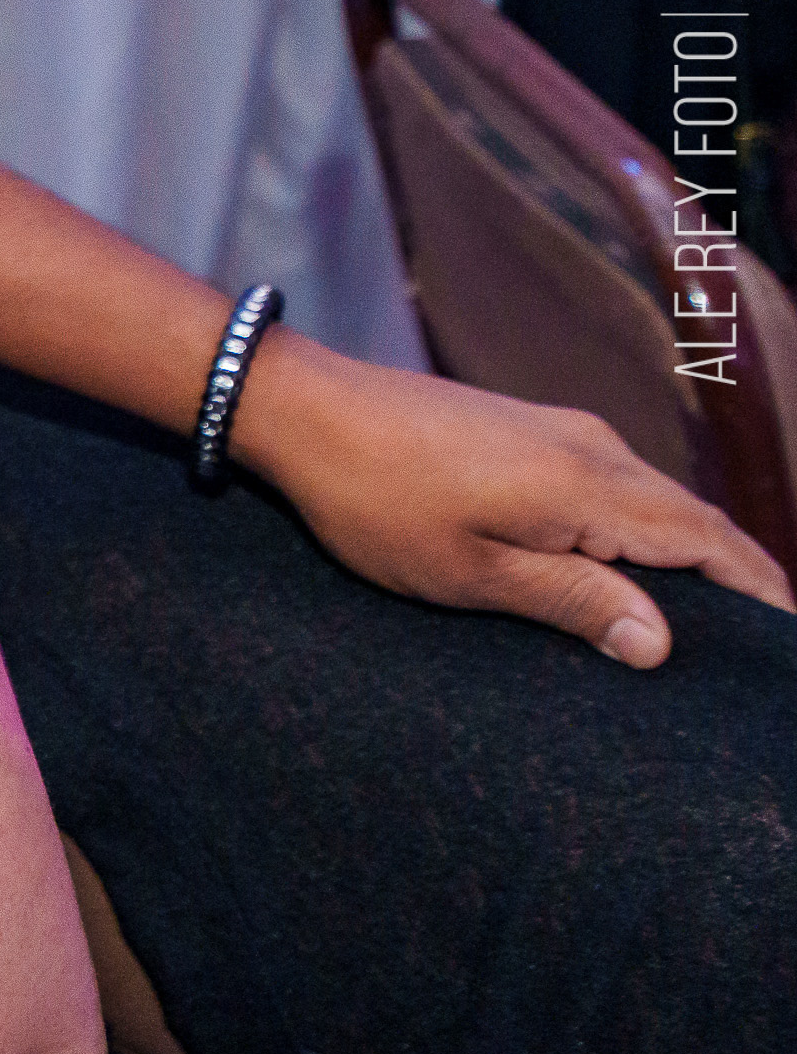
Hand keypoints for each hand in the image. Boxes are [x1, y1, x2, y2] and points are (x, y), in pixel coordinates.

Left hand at [234, 337, 794, 664]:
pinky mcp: (527, 429)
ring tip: (702, 617)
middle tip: (754, 645)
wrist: (304, 409)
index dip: (760, 590)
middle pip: (692, 519)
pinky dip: (638, 527)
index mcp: (591, 487)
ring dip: (685, 552)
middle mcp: (593, 450)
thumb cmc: (375, 499)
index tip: (785, 641)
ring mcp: (561, 432)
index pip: (711, 542)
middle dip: (734, 577)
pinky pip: (610, 484)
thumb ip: (573, 601)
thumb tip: (661, 644)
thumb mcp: (471, 572)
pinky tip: (622, 564)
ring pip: (651, 499)